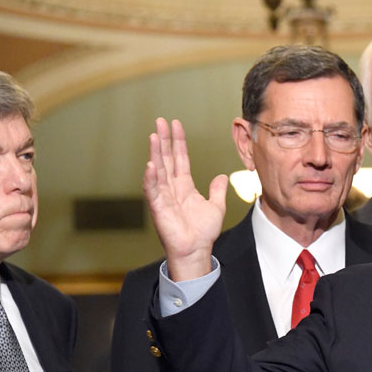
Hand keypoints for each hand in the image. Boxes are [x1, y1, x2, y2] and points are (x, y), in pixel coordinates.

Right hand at [143, 118, 227, 280]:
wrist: (197, 250)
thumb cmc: (203, 232)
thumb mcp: (216, 206)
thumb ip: (217, 190)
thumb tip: (221, 176)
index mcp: (184, 186)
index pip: (180, 158)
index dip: (178, 142)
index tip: (176, 125)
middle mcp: (172, 188)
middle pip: (166, 159)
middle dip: (164, 140)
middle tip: (160, 121)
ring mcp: (163, 196)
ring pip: (158, 170)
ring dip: (155, 153)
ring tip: (154, 136)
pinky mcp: (158, 208)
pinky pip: (152, 190)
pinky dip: (151, 178)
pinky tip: (150, 165)